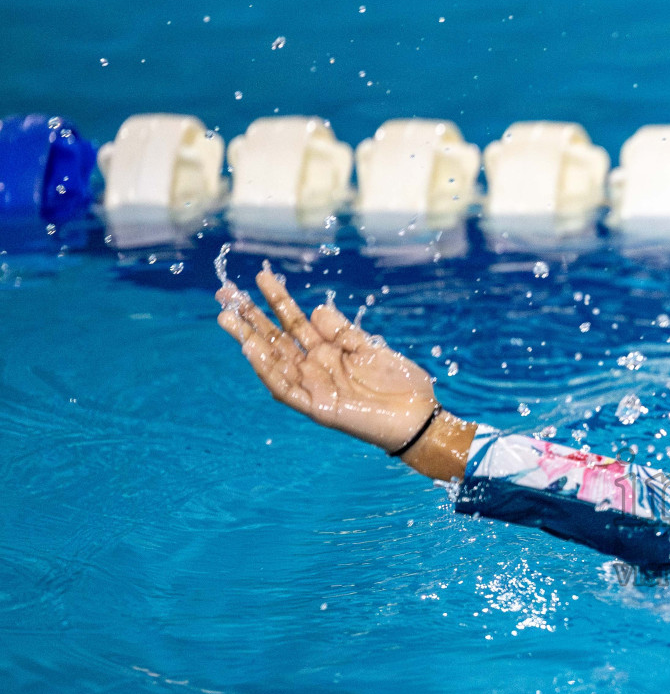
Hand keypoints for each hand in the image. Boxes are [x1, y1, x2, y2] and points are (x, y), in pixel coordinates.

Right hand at [216, 266, 437, 453]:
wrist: (420, 417)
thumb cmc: (400, 384)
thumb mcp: (370, 349)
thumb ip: (342, 332)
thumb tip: (314, 310)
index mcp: (329, 352)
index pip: (295, 322)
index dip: (278, 300)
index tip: (260, 277)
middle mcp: (315, 369)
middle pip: (276, 340)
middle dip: (251, 318)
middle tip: (225, 294)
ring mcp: (314, 388)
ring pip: (274, 362)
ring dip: (250, 341)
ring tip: (228, 318)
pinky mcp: (318, 408)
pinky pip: (287, 389)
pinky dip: (269, 372)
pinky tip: (252, 352)